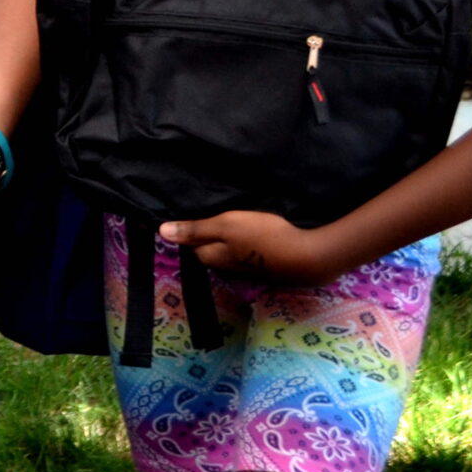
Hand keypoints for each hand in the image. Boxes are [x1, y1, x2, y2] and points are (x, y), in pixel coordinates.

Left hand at [162, 210, 353, 286]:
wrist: (309, 255)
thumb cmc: (264, 236)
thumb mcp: (226, 226)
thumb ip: (195, 229)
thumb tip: (162, 232)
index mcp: (210, 256)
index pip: (188, 240)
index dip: (186, 224)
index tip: (187, 206)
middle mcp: (224, 265)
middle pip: (206, 244)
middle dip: (203, 228)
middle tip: (206, 205)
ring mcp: (244, 266)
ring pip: (225, 246)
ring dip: (224, 232)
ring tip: (227, 210)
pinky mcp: (261, 262)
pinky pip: (243, 248)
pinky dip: (242, 237)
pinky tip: (249, 224)